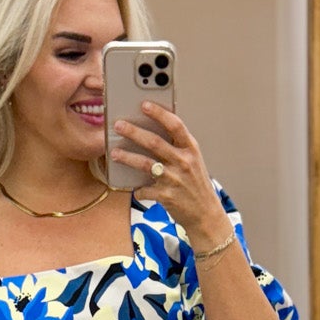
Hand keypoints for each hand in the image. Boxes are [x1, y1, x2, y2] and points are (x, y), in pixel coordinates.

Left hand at [111, 102, 226, 247]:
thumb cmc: (195, 185)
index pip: (175, 125)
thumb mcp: (192, 161)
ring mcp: (174, 179)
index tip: (144, 104)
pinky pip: (144, 189)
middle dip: (133, 132)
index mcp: (191, 149)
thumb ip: (177, 147)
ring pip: (145, 164)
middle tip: (118, 125)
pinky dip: (138, 189)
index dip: (159, 113)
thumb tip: (151, 132)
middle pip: (154, 142)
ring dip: (127, 157)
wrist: (205, 214)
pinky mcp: (166, 196)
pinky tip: (135, 188)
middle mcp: (183, 162)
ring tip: (114, 152)